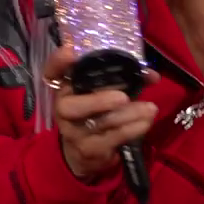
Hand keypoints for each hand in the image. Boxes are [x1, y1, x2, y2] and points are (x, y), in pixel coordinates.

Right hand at [46, 46, 159, 179]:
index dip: (57, 62)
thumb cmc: (95, 113)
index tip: (70, 51)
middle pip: (70, 106)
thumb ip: (124, 79)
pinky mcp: (89, 150)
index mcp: (65, 88)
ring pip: (99, 123)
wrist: (84, 152)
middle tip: (123, 97)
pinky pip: (111, 139)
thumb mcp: (104, 92)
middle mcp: (63, 109)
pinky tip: (146, 122)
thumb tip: (152, 75)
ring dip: (128, 115)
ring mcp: (74, 132)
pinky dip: (132, 130)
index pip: (51, 72)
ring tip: (150, 108)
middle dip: (98, 101)